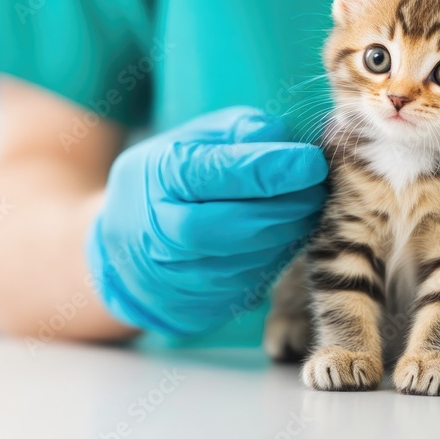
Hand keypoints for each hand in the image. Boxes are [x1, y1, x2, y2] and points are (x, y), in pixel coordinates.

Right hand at [86, 107, 327, 336]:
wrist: (121, 251)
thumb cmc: (167, 181)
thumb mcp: (191, 140)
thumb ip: (238, 131)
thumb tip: (285, 138)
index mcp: (159, 177)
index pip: (217, 174)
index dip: (271, 169)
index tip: (312, 161)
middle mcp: (159, 231)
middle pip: (232, 225)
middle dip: (286, 208)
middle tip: (318, 191)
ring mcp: (174, 275)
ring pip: (246, 260)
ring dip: (288, 235)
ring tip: (308, 210)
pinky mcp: (196, 307)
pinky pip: (248, 284)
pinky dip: (275, 258)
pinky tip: (287, 236)